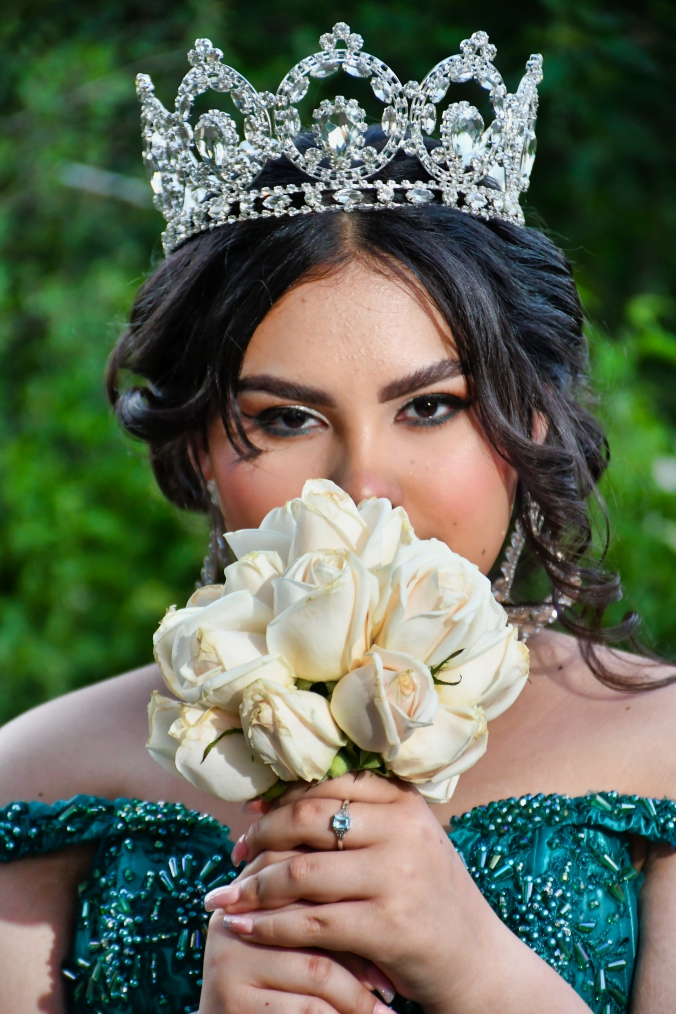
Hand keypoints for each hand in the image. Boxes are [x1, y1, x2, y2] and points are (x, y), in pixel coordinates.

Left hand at [206, 773, 474, 1009]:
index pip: (327, 784)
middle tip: (237, 854)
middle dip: (262, 835)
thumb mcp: (408, 840)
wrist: (475, 961)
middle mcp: (404, 831)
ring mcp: (398, 878)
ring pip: (302, 872)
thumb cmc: (428, 895)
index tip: (250, 816)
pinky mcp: (389, 927)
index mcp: (405, 801)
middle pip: (308, 818)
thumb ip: (361, 818)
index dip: (280, 798)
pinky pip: (310, 923)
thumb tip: (277, 800)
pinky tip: (243, 928)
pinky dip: (268, 926)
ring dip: (254, 886)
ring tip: (225, 898)